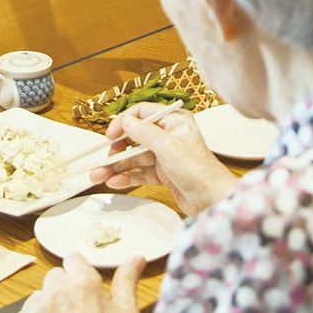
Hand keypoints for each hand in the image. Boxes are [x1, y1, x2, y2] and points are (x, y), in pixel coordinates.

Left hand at [13, 253, 140, 312]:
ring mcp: (34, 311)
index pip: (74, 260)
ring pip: (39, 296)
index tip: (87, 292)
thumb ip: (127, 280)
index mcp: (81, 281)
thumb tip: (136, 257)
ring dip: (49, 307)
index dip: (81, 275)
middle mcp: (54, 291)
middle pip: (55, 277)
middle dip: (65, 290)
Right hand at [92, 104, 235, 218]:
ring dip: (117, 166)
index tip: (110, 135)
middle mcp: (169, 135)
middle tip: (101, 159)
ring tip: (99, 175)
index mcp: (174, 121)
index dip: (123, 122)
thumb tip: (125, 121)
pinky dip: (127, 177)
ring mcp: (166, 155)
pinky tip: (114, 182)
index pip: (142, 113)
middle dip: (116, 149)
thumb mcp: (167, 146)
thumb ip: (143, 132)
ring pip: (135, 158)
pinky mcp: (165, 173)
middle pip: (135, 137)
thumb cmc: (198, 170)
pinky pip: (141, 172)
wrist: (212, 199)